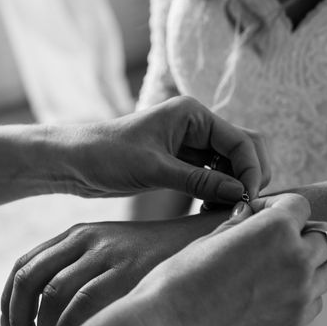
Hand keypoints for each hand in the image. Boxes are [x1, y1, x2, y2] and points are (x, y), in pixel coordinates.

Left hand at [0, 212, 229, 325]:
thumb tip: (42, 311)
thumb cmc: (149, 256)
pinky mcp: (127, 270)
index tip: (5, 324)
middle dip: (17, 315)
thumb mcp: (109, 251)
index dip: (8, 298)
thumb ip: (77, 270)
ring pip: (53, 294)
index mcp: (77, 234)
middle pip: (29, 278)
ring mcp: (106, 254)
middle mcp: (85, 239)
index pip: (24, 264)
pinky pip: (83, 305)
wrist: (196, 241)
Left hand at [58, 96, 269, 202]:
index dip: (251, 171)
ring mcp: (190, 145)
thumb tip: (240, 194)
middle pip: (243, 150)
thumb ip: (199, 181)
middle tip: (242, 206)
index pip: (241, 140)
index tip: (248, 199)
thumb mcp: (154, 169)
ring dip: (233, 187)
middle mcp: (197, 126)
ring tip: (223, 211)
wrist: (75, 161)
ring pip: (230, 165)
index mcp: (193, 114)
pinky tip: (208, 209)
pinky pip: (212, 177)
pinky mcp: (181, 163)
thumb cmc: (107, 155)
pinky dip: (217, 192)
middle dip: (248, 177)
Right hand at [122, 194, 326, 325]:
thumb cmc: (176, 282)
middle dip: (300, 233)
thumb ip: (236, 225)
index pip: (300, 205)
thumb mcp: (205, 242)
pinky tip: (270, 295)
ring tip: (275, 269)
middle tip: (271, 241)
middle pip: (324, 237)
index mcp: (273, 230)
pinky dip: (303, 294)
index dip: (279, 206)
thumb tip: (248, 213)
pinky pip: (315, 302)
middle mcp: (296, 260)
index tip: (259, 214)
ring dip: (309, 264)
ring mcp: (299, 297)